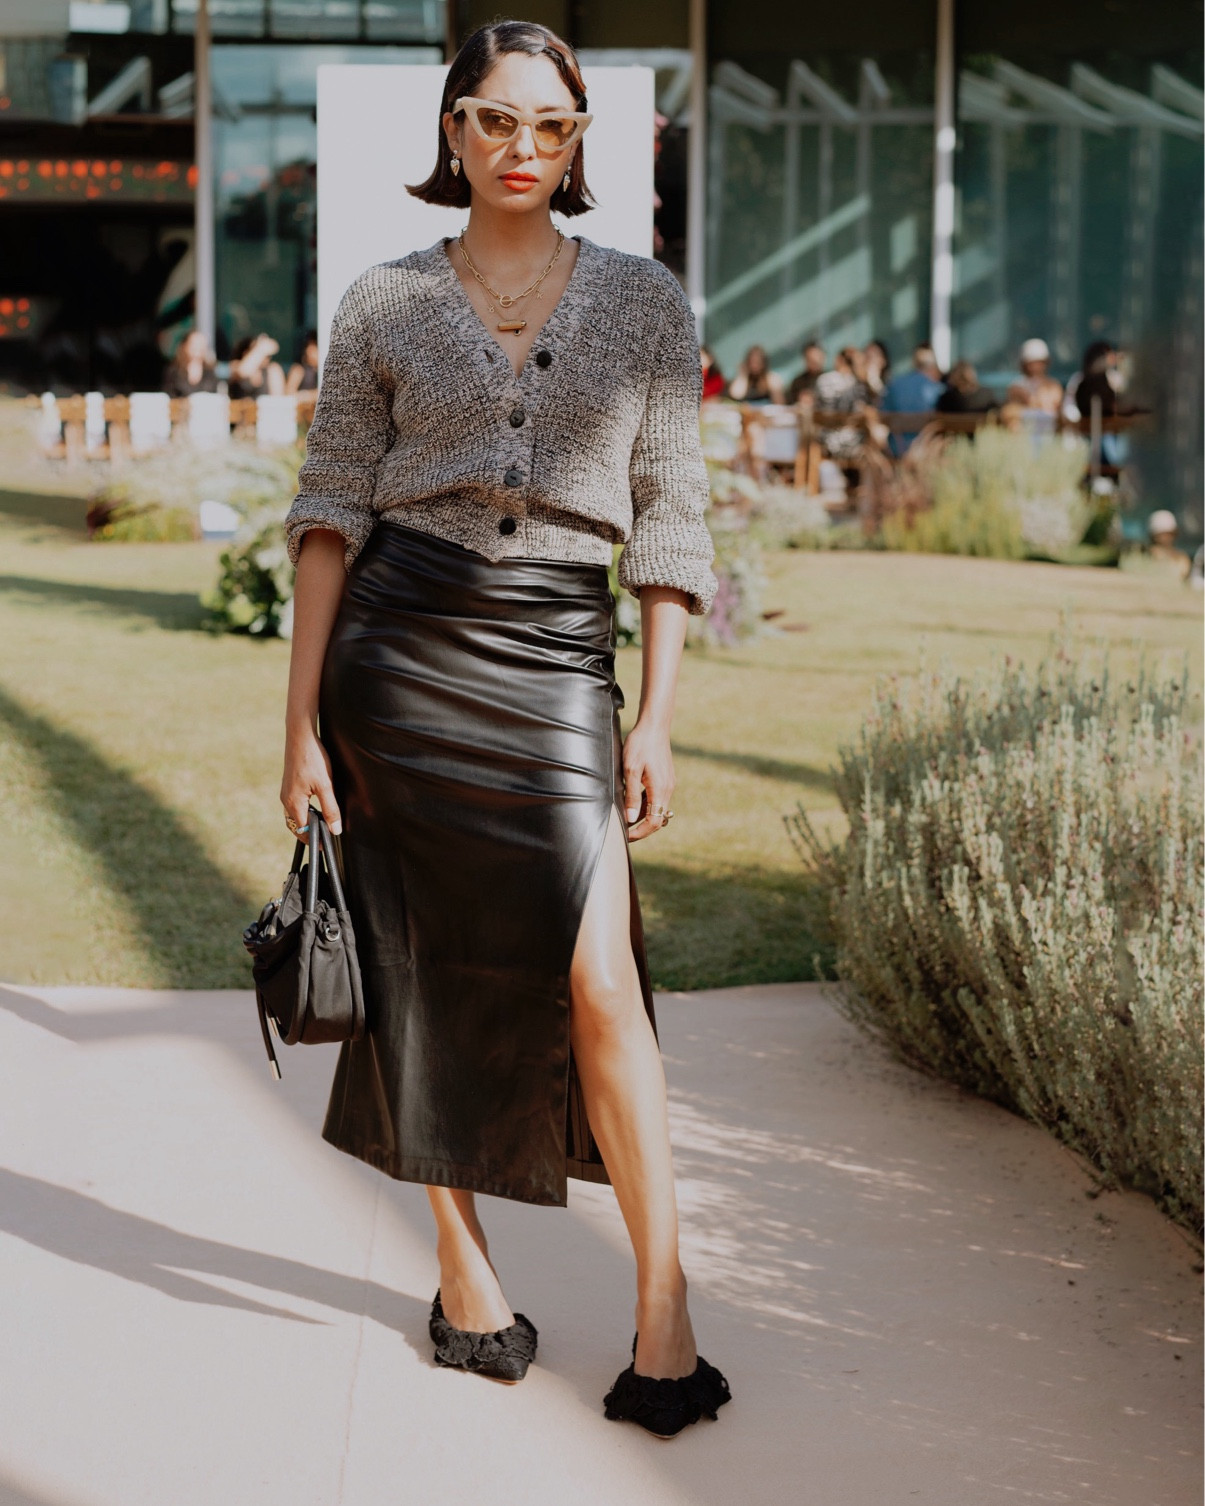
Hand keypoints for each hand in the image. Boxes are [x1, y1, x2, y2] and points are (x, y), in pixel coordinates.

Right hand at [280, 725, 341, 836]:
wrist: (300, 736)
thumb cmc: (313, 758)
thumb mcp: (325, 785)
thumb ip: (330, 809)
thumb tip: (335, 830)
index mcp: (293, 802)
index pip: (302, 829)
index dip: (314, 838)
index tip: (326, 844)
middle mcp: (286, 799)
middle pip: (296, 825)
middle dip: (309, 833)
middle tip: (324, 838)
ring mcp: (286, 791)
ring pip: (294, 815)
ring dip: (306, 822)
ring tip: (322, 825)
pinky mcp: (289, 784)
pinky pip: (294, 805)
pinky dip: (304, 812)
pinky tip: (315, 808)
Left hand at [622, 719, 674, 841]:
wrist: (654, 726)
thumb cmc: (640, 745)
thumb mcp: (630, 770)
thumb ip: (631, 796)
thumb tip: (630, 819)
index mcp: (660, 789)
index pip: (654, 821)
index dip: (640, 832)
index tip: (625, 835)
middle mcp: (667, 789)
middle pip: (657, 818)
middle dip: (641, 828)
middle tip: (623, 831)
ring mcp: (668, 784)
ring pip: (657, 809)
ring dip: (643, 816)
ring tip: (625, 818)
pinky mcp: (665, 778)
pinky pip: (657, 798)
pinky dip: (646, 805)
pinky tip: (633, 802)